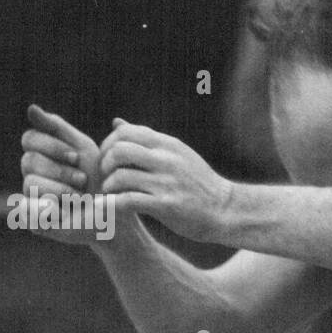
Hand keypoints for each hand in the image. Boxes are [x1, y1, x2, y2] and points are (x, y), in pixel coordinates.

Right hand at [19, 104, 103, 245]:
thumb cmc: (103, 178)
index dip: (52, 146)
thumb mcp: (85, 149)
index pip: (30, 138)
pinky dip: (48, 210)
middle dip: (61, 170)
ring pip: (30, 183)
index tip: (77, 157)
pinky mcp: (34, 220)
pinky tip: (65, 212)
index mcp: (41, 153)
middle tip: (83, 180)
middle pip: (29, 160)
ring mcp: (31, 196)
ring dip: (63, 190)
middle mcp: (32, 173)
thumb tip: (30, 108)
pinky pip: (25, 210)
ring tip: (81, 198)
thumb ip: (58, 128)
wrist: (117, 212)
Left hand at [100, 119, 233, 242]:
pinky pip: (128, 201)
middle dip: (105, 164)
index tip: (108, 160)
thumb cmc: (199, 184)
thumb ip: (146, 140)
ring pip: (120, 177)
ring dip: (108, 187)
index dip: (108, 145)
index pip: (125, 132)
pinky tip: (108, 208)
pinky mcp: (166, 205)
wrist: (226, 210)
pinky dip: (111, 205)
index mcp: (168, 145)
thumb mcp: (177, 154)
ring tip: (110, 195)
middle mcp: (167, 160)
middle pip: (119, 151)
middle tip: (106, 177)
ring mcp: (167, 183)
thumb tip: (117, 122)